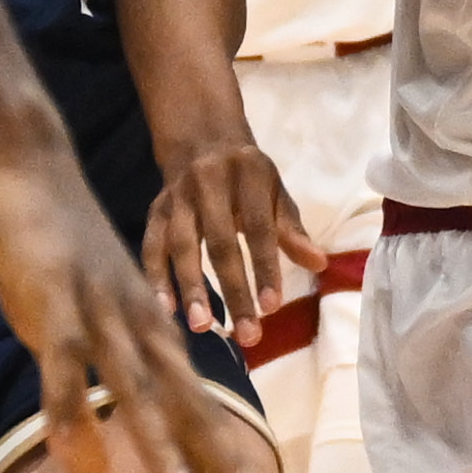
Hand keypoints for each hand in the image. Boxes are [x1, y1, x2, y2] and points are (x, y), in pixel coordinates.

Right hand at [0, 136, 266, 472]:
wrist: (28, 162)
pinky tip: (82, 466)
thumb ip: (98, 365)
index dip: (228, 467)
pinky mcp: (54, 305)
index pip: (200, 413)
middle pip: (189, 413)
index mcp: (152, 334)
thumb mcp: (89, 309)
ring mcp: (100, 315)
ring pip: (137, 393)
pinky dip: (74, 419)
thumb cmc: (57, 244)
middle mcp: (141, 328)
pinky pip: (65, 371)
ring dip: (161, 450)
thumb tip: (102, 421)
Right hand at [138, 132, 319, 352]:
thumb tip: (319, 264)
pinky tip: (166, 309)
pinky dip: (156, 278)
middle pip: (219, 243)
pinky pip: (152, 246)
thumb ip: (291, 230)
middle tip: (246, 333)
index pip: (259, 227)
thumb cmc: (247, 177)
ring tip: (201, 327)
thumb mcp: (275, 192)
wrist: (201, 139)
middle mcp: (208, 182)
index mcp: (248, 175)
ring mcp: (177, 196)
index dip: (264, 267)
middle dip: (232, 290)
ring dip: (190, 288)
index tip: (272, 307)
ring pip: (180, 246)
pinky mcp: (156, 209)